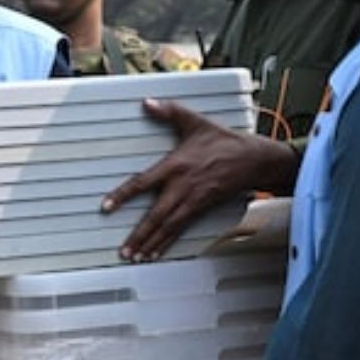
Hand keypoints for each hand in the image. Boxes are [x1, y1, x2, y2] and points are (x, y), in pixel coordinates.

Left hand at [101, 99, 299, 261]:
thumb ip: (169, 111)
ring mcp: (193, 200)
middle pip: (156, 215)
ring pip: (168, 226)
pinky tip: (157, 253)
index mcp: (175, 165)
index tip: (106, 207)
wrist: (253, 159)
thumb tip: (146, 103)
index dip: (123, 195)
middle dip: (139, 235)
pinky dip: (167, 243)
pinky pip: (181, 229)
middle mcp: (182, 186)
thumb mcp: (194, 121)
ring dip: (151, 243)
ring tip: (136, 257)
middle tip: (124, 250)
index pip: (143, 182)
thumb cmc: (223, 141)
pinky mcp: (202, 208)